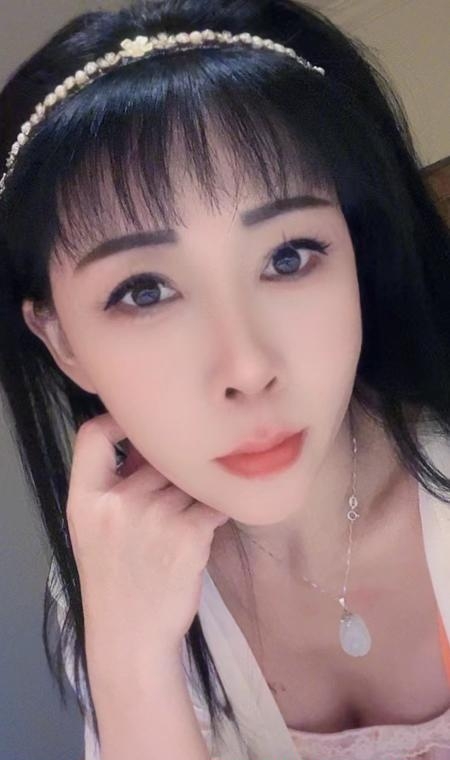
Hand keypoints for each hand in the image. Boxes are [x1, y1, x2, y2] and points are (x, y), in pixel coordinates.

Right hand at [66, 412, 228, 679]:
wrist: (132, 639)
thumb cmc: (114, 581)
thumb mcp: (93, 530)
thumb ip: (113, 486)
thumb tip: (155, 446)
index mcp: (85, 500)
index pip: (92, 436)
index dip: (116, 422)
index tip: (138, 431)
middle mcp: (118, 502)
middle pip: (157, 459)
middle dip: (170, 477)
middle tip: (170, 508)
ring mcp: (155, 516)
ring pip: (189, 481)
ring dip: (194, 497)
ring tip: (183, 528)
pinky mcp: (191, 534)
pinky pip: (213, 504)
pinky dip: (214, 514)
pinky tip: (202, 535)